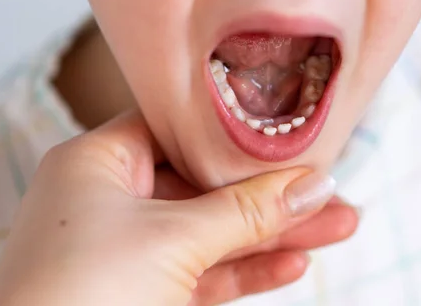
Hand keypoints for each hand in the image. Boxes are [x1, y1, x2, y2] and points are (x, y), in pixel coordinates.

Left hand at [0, 112, 358, 305]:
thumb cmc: (83, 295)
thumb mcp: (175, 239)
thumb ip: (248, 211)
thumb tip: (314, 186)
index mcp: (96, 164)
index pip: (179, 131)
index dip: (236, 134)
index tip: (290, 136)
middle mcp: (109, 201)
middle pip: (207, 186)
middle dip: (273, 195)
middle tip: (330, 192)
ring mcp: (126, 250)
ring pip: (213, 232)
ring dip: (272, 234)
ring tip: (336, 225)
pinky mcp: (143, 293)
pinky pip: (204, 272)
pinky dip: (248, 269)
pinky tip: (293, 262)